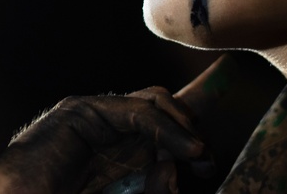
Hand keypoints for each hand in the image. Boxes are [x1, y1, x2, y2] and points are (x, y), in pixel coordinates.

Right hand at [0, 56, 236, 193]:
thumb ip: (145, 188)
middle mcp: (101, 125)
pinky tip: (186, 150)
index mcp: (108, 148)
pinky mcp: (81, 113)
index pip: (156, 125)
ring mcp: (90, 115)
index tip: (203, 167)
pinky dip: (167, 130)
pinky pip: (136, 113)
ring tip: (197, 154)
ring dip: (181, 126)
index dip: (184, 140)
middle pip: (159, 107)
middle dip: (188, 130)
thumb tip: (174, 176)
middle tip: (204, 161)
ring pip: (152, 101)